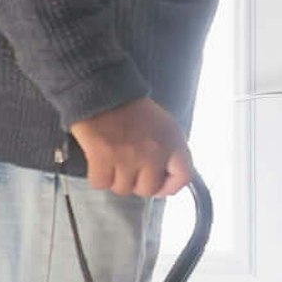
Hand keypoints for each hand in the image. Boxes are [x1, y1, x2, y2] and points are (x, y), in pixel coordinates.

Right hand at [68, 97, 191, 198]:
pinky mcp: (103, 158)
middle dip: (137, 184)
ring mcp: (128, 158)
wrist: (103, 92)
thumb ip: (169, 151)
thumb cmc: (131, 109)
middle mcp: (153, 153)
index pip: (182, 177)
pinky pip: (101, 183)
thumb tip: (165, 180)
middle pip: (148, 189)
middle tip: (130, 171)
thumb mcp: (163, 126)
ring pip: (123, 189)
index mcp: (172, 142)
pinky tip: (99, 163)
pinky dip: (98, 177)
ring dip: (116, 180)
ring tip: (113, 163)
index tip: (160, 186)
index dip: (170, 186)